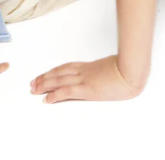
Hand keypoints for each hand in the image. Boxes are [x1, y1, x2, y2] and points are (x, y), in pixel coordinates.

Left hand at [30, 55, 144, 102]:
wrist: (131, 71)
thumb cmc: (127, 69)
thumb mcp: (113, 67)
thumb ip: (104, 69)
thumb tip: (103, 72)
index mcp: (89, 66)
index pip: (66, 67)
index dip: (54, 71)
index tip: (45, 74)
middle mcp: (83, 71)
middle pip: (58, 73)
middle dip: (44, 78)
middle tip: (33, 82)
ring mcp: (84, 79)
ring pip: (58, 80)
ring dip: (44, 85)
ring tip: (34, 89)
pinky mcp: (86, 89)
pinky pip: (66, 91)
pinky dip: (54, 95)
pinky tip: (46, 99)